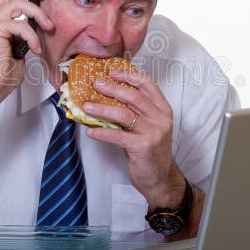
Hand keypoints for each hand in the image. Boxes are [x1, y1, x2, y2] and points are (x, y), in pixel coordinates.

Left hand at [83, 68, 185, 208]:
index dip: (129, 76)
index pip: (148, 85)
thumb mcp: (149, 126)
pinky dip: (101, 132)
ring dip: (102, 109)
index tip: (111, 72)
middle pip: (134, 97)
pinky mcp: (143, 147)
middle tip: (95, 84)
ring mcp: (153, 133)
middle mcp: (160, 119)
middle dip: (112, 88)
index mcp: (163, 110)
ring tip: (86, 106)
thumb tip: (107, 96)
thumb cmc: (150, 151)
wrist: (160, 178)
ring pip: (123, 114)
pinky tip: (90, 131)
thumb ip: (136, 111)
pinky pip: (117, 136)